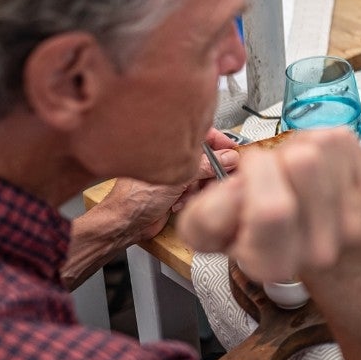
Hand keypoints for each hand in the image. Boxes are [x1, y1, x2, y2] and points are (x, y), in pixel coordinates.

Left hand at [108, 128, 239, 242]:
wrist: (126, 224)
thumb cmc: (136, 198)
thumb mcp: (177, 179)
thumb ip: (206, 166)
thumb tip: (230, 157)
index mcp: (170, 146)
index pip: (205, 136)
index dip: (222, 143)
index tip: (234, 152)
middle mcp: (174, 159)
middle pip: (208, 158)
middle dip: (211, 172)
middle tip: (213, 181)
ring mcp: (176, 175)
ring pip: (204, 176)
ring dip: (200, 188)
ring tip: (187, 195)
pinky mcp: (177, 191)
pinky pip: (197, 191)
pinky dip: (192, 198)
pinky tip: (178, 203)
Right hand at [176, 129, 360, 282]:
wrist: (308, 237)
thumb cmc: (251, 227)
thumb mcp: (209, 229)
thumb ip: (204, 216)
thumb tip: (238, 190)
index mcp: (270, 263)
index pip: (272, 208)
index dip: (254, 175)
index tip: (246, 181)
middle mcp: (317, 252)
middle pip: (303, 162)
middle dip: (276, 156)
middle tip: (271, 177)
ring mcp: (351, 224)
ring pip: (322, 146)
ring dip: (299, 147)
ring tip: (292, 173)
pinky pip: (342, 142)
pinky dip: (323, 145)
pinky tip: (318, 169)